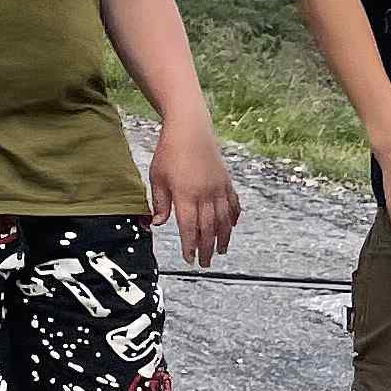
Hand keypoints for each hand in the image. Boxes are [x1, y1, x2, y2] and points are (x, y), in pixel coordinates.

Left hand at [148, 115, 239, 267]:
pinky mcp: (226, 180)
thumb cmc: (169, 151)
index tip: (189, 258)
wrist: (190, 128)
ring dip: (223, 237)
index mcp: (186, 195)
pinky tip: (233, 226)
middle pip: (209, 228)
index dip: (190, 245)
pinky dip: (234, 216)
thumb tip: (156, 224)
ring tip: (222, 250)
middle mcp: (206, 195)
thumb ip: (160, 203)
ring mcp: (218, 188)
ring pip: (224, 219)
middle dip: (207, 248)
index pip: (190, 228)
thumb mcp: (157, 177)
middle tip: (205, 262)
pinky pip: (233, 203)